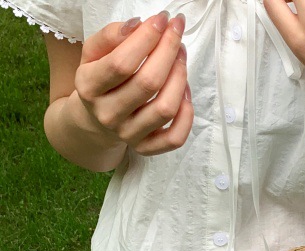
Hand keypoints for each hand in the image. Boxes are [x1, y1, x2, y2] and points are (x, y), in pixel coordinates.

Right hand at [72, 11, 192, 155]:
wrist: (95, 119)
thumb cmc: (101, 77)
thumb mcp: (93, 53)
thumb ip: (111, 36)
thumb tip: (139, 25)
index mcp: (88, 87)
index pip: (122, 63)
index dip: (147, 39)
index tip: (163, 19)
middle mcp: (108, 114)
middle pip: (148, 83)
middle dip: (168, 52)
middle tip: (176, 33)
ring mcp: (128, 135)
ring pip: (165, 108)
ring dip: (180, 78)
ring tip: (181, 57)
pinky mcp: (146, 148)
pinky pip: (175, 137)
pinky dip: (187, 114)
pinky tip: (185, 92)